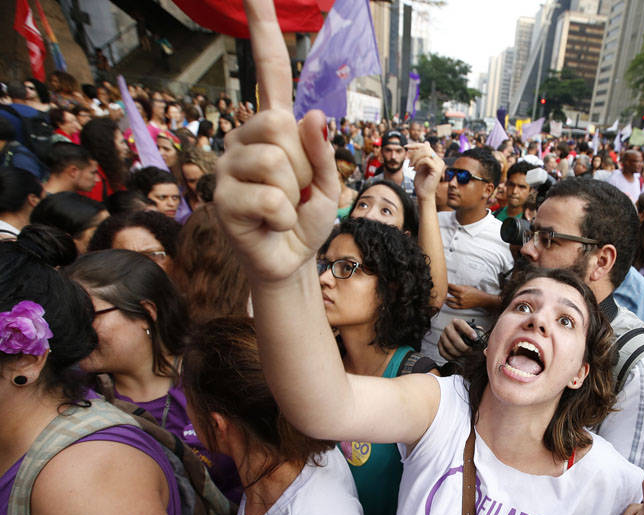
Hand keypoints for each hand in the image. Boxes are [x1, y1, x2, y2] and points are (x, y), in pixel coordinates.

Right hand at [215, 0, 338, 283]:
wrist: (289, 262)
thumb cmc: (307, 219)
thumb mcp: (330, 185)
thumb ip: (323, 152)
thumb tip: (311, 115)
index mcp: (274, 128)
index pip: (270, 73)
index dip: (263, 32)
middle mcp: (245, 139)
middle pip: (280, 125)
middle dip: (304, 165)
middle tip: (297, 191)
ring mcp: (229, 167)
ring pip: (274, 162)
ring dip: (294, 194)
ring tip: (284, 209)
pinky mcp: (221, 198)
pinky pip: (269, 197)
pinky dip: (285, 217)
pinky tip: (273, 224)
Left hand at [408, 142, 444, 200]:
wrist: (423, 195)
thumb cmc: (421, 182)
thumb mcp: (419, 166)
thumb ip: (421, 156)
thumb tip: (426, 142)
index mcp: (436, 159)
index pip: (426, 146)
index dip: (415, 145)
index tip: (405, 147)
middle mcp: (440, 161)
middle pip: (425, 148)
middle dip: (414, 152)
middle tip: (407, 159)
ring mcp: (440, 165)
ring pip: (426, 152)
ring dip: (415, 158)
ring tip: (410, 165)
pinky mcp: (437, 169)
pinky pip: (426, 160)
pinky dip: (418, 163)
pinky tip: (414, 169)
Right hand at [437, 318, 476, 360]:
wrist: (460, 339)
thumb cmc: (468, 336)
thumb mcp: (474, 331)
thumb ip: (479, 333)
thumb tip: (483, 338)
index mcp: (457, 322)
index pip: (461, 324)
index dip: (468, 331)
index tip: (475, 338)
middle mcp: (448, 328)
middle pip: (454, 338)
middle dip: (463, 347)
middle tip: (470, 351)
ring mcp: (442, 336)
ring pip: (448, 346)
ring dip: (458, 353)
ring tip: (465, 355)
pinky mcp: (439, 344)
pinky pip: (443, 352)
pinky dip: (451, 357)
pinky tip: (457, 358)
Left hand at [445, 284, 488, 309]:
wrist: (481, 299)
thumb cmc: (474, 292)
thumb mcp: (467, 286)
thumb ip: (459, 287)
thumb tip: (451, 286)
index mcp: (462, 290)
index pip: (451, 286)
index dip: (447, 285)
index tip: (444, 284)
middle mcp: (460, 296)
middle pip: (449, 292)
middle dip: (446, 290)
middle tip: (444, 289)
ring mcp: (460, 302)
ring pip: (449, 300)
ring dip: (446, 297)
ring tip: (443, 296)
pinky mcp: (461, 307)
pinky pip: (453, 306)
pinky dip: (449, 305)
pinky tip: (447, 303)